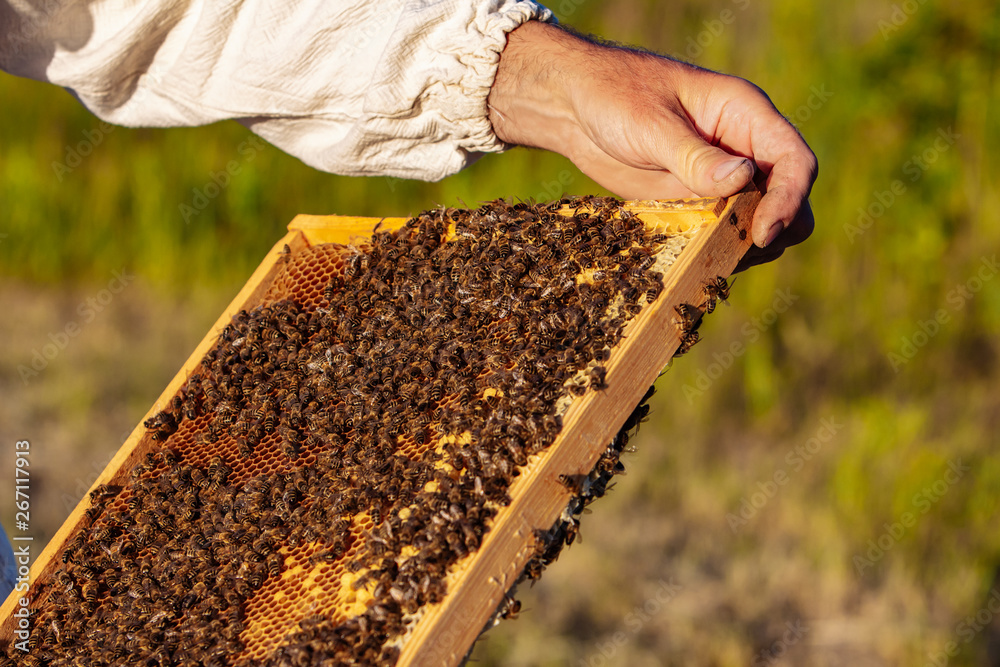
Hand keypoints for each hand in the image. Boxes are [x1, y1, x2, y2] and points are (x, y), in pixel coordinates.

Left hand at [487, 21, 816, 267]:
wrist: (575, 108)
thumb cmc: (615, 96)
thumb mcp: (652, 124)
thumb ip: (695, 155)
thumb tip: (743, 178)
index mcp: (745, 115)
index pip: (793, 161)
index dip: (789, 200)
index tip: (762, 233)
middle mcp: (744, 149)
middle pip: (789, 199)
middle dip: (775, 229)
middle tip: (739, 251)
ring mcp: (722, 180)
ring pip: (758, 223)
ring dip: (744, 247)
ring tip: (709, 258)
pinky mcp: (697, 203)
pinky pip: (721, 235)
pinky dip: (714, 253)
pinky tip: (691, 261)